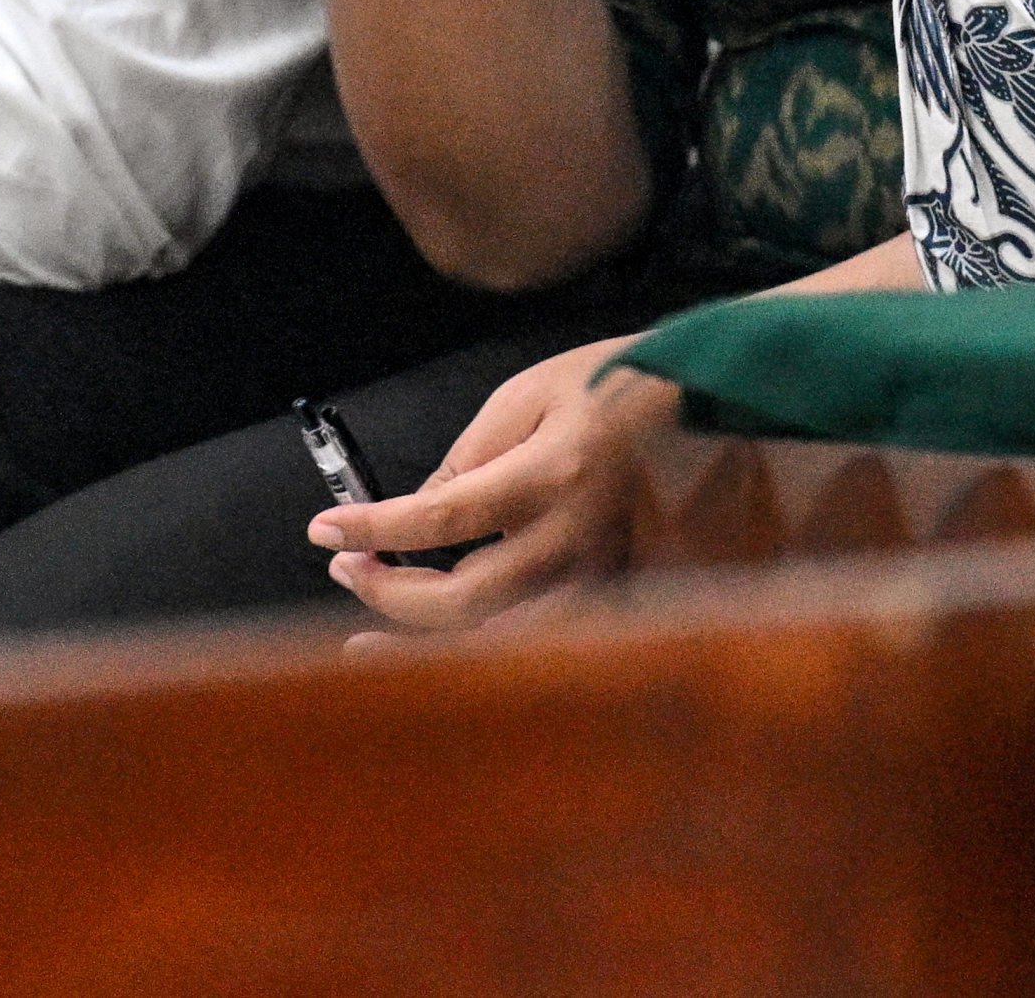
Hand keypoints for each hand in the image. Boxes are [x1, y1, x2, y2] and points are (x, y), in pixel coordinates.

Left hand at [308, 336, 680, 635]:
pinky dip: (480, 649)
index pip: (440, 516)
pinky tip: (439, 650)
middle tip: (345, 571)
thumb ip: (468, 457)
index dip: (375, 530)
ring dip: (426, 644)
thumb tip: (415, 512)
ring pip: (499, 640)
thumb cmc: (614, 384)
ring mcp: (598, 577)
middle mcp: (574, 540)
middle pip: (465, 602)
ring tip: (364, 645)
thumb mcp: (527, 394)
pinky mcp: (612, 595)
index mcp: (551, 475)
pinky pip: (535, 638)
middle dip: (390, 597)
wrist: (709, 401)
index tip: (325, 530)